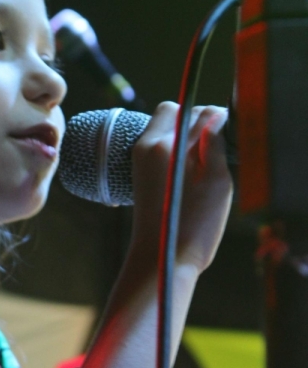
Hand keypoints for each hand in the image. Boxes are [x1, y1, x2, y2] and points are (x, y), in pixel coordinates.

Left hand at [131, 102, 232, 272]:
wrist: (162, 257)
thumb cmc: (195, 224)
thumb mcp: (217, 180)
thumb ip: (213, 142)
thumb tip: (214, 116)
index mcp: (166, 144)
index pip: (196, 110)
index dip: (216, 119)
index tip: (227, 137)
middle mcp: (147, 145)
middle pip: (173, 112)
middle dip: (195, 121)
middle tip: (213, 147)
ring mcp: (140, 159)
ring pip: (165, 128)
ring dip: (184, 136)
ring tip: (201, 165)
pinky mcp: (139, 172)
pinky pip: (159, 146)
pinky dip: (174, 150)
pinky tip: (187, 174)